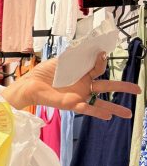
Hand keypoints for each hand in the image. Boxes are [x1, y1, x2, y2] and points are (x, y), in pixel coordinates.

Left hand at [7, 54, 139, 119]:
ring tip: (128, 114)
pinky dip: (97, 113)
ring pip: (101, 103)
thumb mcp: (62, 60)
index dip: (101, 61)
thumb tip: (94, 48)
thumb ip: (78, 55)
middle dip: (123, 88)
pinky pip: (87, 109)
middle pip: (107, 87)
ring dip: (115, 108)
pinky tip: (108, 117)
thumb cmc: (44, 73)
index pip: (99, 68)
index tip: (101, 54)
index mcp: (83, 74)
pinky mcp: (71, 104)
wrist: (29, 84)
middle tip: (139, 90)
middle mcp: (84, 86)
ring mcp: (79, 96)